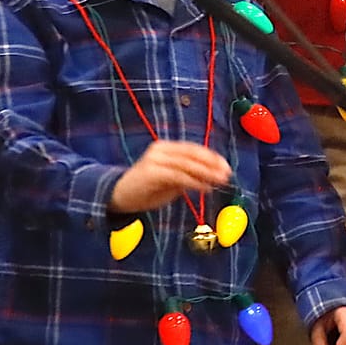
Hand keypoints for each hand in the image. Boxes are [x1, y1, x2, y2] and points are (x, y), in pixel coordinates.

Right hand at [109, 140, 230, 213]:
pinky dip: (194, 182)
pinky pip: (177, 175)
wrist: (118, 196)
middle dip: (212, 164)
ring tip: (220, 181)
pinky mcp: (151, 171)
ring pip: (187, 164)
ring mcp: (155, 159)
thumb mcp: (173, 182)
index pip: (194, 149)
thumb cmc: (148, 189)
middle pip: (192, 154)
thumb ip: (190, 176)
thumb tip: (212, 176)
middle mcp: (161, 149)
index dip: (212, 157)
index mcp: (167, 148)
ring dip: (206, 173)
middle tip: (227, 174)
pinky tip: (205, 188)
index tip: (227, 167)